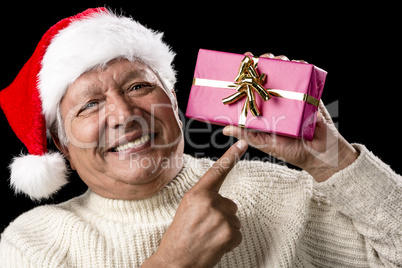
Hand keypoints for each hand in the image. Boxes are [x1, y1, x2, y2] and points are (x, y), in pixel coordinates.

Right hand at [144, 140, 247, 267]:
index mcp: (197, 194)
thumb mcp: (187, 210)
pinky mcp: (229, 233)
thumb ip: (205, 200)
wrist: (175, 262)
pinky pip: (238, 234)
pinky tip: (214, 246)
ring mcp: (221, 218)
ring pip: (235, 220)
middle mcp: (210, 202)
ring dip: (225, 230)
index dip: (231, 156)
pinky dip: (229, 242)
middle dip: (222, 217)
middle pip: (231, 205)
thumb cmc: (179, 237)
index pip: (217, 171)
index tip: (243, 143)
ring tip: (208, 238)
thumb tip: (228, 203)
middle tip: (205, 229)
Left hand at [223, 53, 358, 181]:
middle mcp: (278, 99)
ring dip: (280, 61)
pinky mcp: (310, 94)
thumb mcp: (264, 142)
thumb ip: (247, 134)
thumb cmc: (291, 150)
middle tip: (258, 60)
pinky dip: (301, 66)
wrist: (319, 155)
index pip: (253, 87)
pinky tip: (295, 62)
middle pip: (269, 75)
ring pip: (286, 72)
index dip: (247, 75)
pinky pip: (305, 76)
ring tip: (275, 60)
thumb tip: (225, 129)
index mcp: (265, 108)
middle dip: (263, 62)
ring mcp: (294, 95)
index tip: (241, 62)